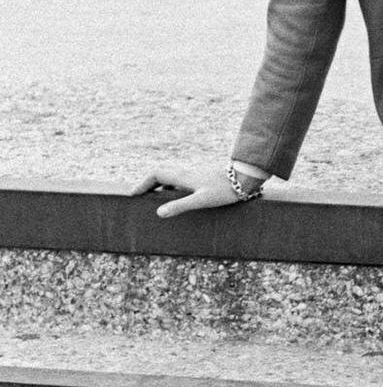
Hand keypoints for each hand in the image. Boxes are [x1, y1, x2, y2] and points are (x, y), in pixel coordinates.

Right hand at [131, 164, 258, 218]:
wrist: (246, 179)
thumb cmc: (225, 190)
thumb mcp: (201, 201)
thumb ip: (180, 206)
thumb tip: (158, 213)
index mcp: (183, 177)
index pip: (156, 174)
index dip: (142, 183)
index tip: (132, 195)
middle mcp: (187, 173)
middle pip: (161, 174)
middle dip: (148, 184)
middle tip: (139, 196)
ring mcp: (195, 175)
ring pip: (172, 177)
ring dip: (160, 186)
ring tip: (154, 199)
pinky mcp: (203, 179)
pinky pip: (181, 181)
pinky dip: (173, 188)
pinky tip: (177, 199)